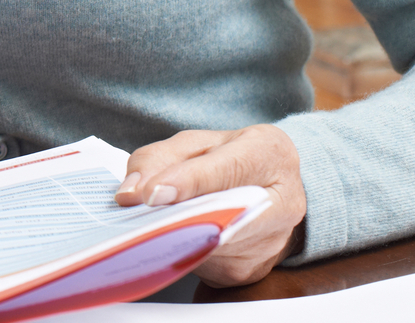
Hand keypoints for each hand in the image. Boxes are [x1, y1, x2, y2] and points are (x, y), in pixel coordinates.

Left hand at [115, 125, 306, 286]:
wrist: (272, 189)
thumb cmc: (229, 159)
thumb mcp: (194, 143)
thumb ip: (159, 159)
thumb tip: (132, 193)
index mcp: (270, 154)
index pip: (228, 170)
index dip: (187, 182)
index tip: (151, 194)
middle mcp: (282, 203)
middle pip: (220, 217)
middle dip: (175, 219)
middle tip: (137, 218)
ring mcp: (271, 243)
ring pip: (208, 247)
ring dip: (173, 238)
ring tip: (148, 225)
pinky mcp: (252, 271)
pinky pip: (206, 266)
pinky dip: (182, 252)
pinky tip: (169, 238)